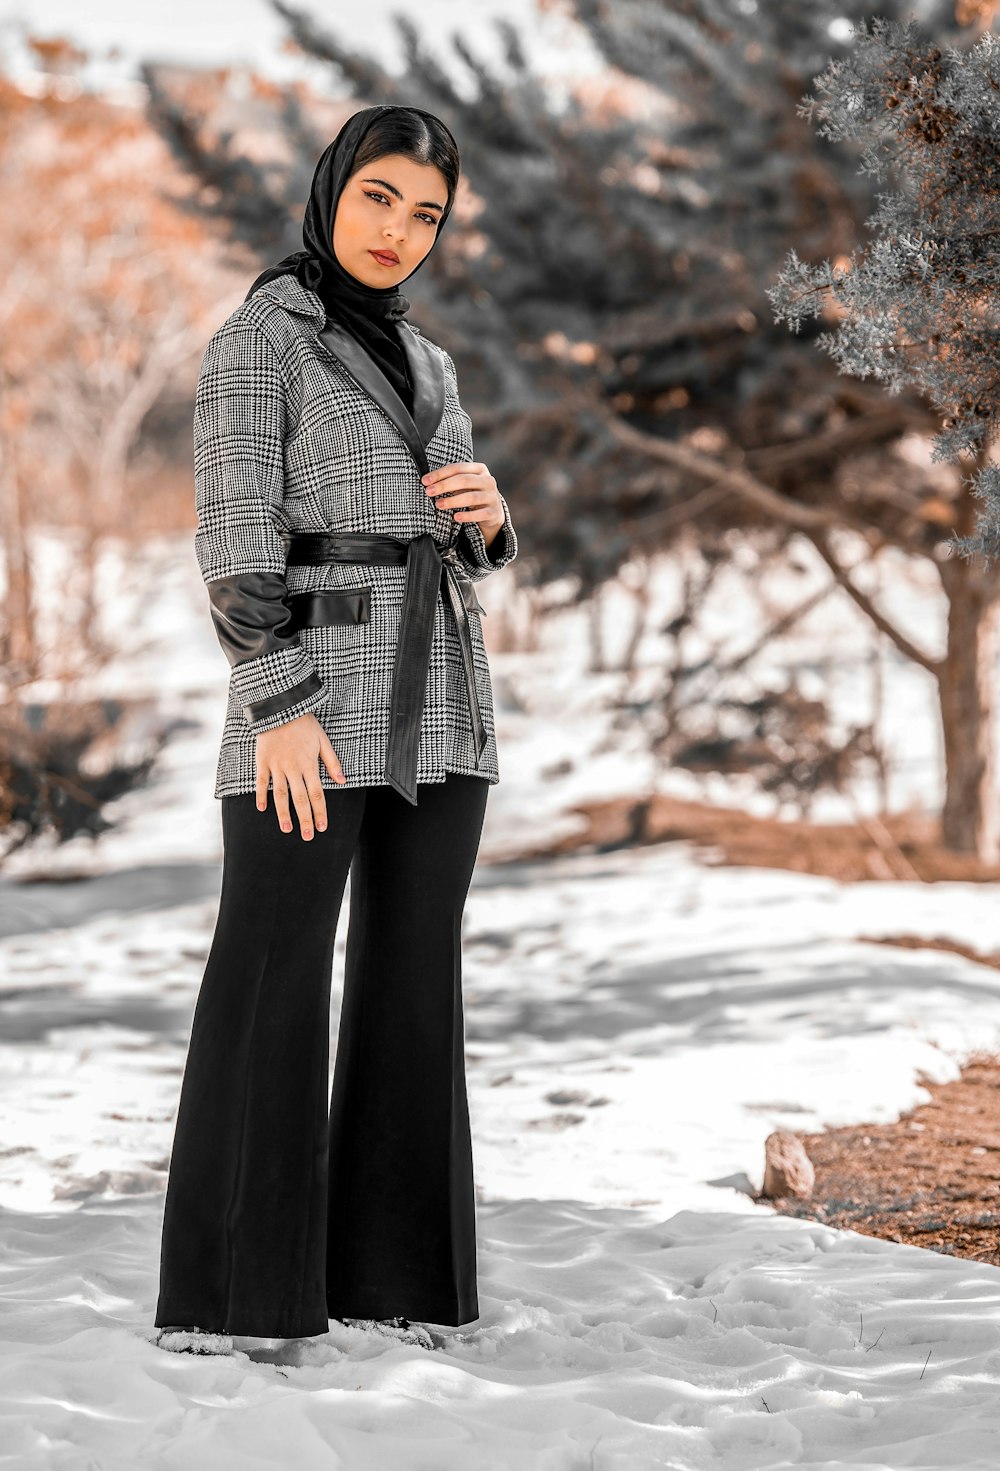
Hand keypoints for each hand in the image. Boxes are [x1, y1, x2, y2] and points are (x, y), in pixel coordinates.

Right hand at [255, 711, 345, 838]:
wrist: (281, 708)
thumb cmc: (305, 724)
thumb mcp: (323, 740)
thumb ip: (332, 762)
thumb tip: (343, 781)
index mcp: (309, 764)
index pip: (317, 794)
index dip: (320, 811)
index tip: (322, 827)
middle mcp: (293, 768)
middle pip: (300, 798)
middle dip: (305, 819)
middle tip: (307, 836)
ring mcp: (276, 766)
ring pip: (280, 794)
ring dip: (283, 813)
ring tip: (287, 829)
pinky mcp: (263, 761)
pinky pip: (261, 782)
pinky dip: (261, 795)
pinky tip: (262, 809)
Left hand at [421, 461, 504, 541]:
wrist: (493, 511)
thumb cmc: (473, 493)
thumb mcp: (466, 484)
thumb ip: (451, 480)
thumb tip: (428, 482)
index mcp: (479, 469)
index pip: (457, 468)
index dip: (440, 474)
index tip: (425, 481)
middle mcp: (488, 480)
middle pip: (463, 480)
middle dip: (444, 486)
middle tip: (429, 492)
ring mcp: (492, 496)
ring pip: (471, 497)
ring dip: (452, 501)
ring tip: (439, 505)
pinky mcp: (493, 512)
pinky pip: (480, 514)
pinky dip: (467, 516)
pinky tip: (456, 517)